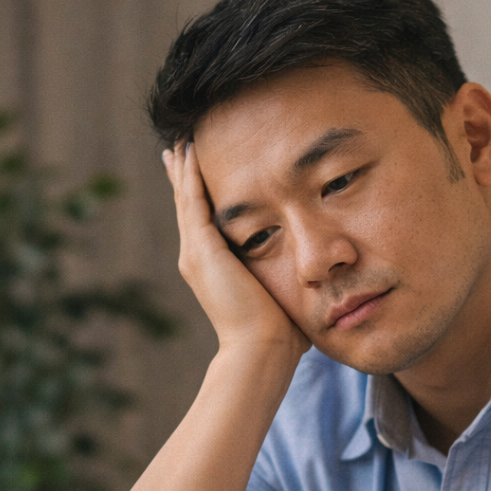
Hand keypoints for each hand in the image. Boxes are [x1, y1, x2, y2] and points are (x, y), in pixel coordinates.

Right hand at [163, 142, 309, 359]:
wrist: (261, 349)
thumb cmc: (279, 330)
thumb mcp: (279, 290)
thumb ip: (284, 274)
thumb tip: (311, 269)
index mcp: (213, 267)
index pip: (204, 220)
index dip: (200, 194)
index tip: (198, 169)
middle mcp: (197, 258)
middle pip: (188, 205)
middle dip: (185, 175)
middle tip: (179, 146)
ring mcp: (196, 253)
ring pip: (187, 199)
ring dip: (185, 168)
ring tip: (182, 141)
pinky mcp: (203, 250)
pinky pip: (194, 202)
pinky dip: (192, 176)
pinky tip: (192, 152)